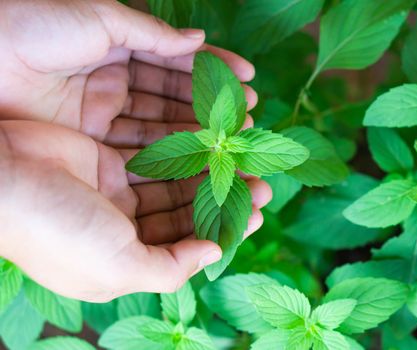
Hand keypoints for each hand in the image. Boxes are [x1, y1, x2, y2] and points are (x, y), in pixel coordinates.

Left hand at [0, 0, 256, 145]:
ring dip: (196, 132)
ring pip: (159, 125)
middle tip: (249, 116)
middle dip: (210, 106)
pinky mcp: (88, 144)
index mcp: (114, 48)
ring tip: (234, 138)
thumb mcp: (100, 18)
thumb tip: (199, 39)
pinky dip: (168, 151)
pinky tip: (199, 155)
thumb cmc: (33, 27)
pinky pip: (137, 147)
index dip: (211, 69)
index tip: (248, 78)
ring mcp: (100, 117)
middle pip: (171, 98)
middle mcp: (111, 84)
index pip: (173, 62)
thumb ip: (152, 33)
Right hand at [0, 121, 270, 301]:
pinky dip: (184, 150)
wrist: (1, 179)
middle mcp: (121, 227)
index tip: (257, 213)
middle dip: (223, 198)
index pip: (185, 246)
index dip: (223, 231)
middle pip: (184, 211)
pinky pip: (156, 154)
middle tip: (262, 182)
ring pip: (174, 181)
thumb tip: (214, 254)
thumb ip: (171, 267)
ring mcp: (114, 190)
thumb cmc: (59, 234)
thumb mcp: (119, 268)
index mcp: (124, 260)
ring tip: (245, 157)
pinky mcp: (107, 158)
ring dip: (209, 171)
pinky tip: (213, 142)